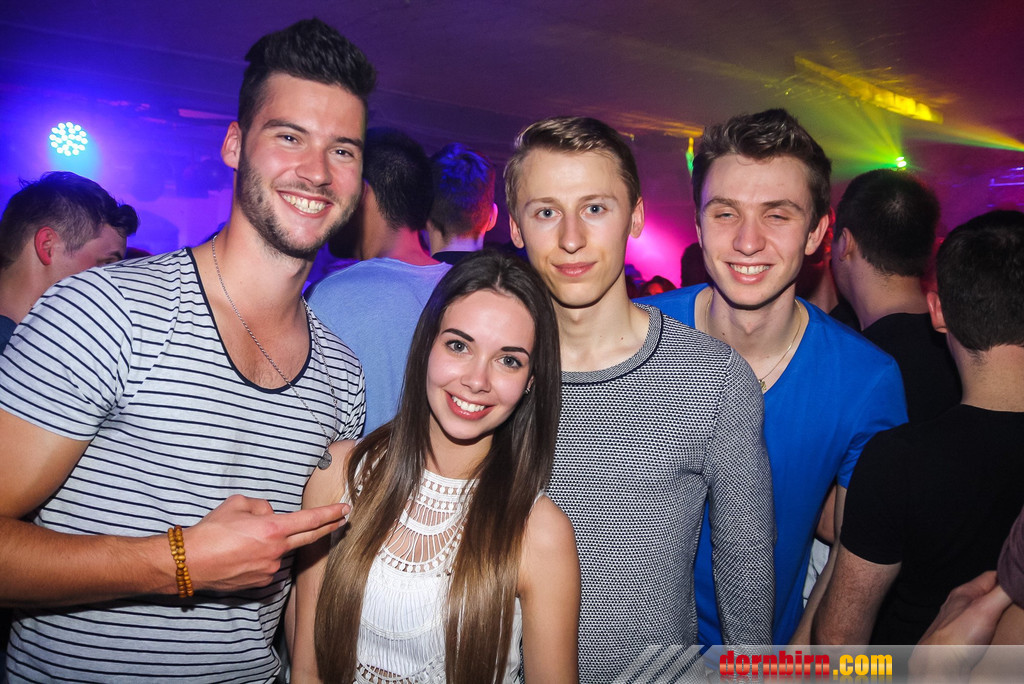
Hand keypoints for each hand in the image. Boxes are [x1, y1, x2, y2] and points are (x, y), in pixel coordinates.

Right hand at [183, 494, 348, 591]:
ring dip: (277, 544)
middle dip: (329, 528)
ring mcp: (270, 570)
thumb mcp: (236, 504)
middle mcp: (276, 551)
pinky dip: (264, 558)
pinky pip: (270, 566)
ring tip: (248, 540)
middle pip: (311, 538)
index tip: (345, 509)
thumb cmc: (210, 531)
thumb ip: (260, 506)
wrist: (188, 563)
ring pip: (283, 551)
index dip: (330, 513)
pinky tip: (244, 555)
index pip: (310, 519)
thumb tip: (270, 513)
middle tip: (343, 521)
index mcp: (273, 528)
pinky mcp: (261, 583)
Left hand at [910, 571, 1011, 677]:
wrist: (938, 665)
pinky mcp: (963, 638)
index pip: (991, 576)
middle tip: (1020, 604)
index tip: (1021, 584)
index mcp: (964, 593)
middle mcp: (960, 605)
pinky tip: (998, 635)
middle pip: (989, 595)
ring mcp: (960, 622)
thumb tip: (1017, 577)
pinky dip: (993, 631)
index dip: (1009, 578)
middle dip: (1006, 599)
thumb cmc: (954, 638)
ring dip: (1000, 616)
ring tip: (1013, 620)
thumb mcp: (984, 609)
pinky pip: (982, 630)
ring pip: (986, 613)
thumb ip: (1001, 592)